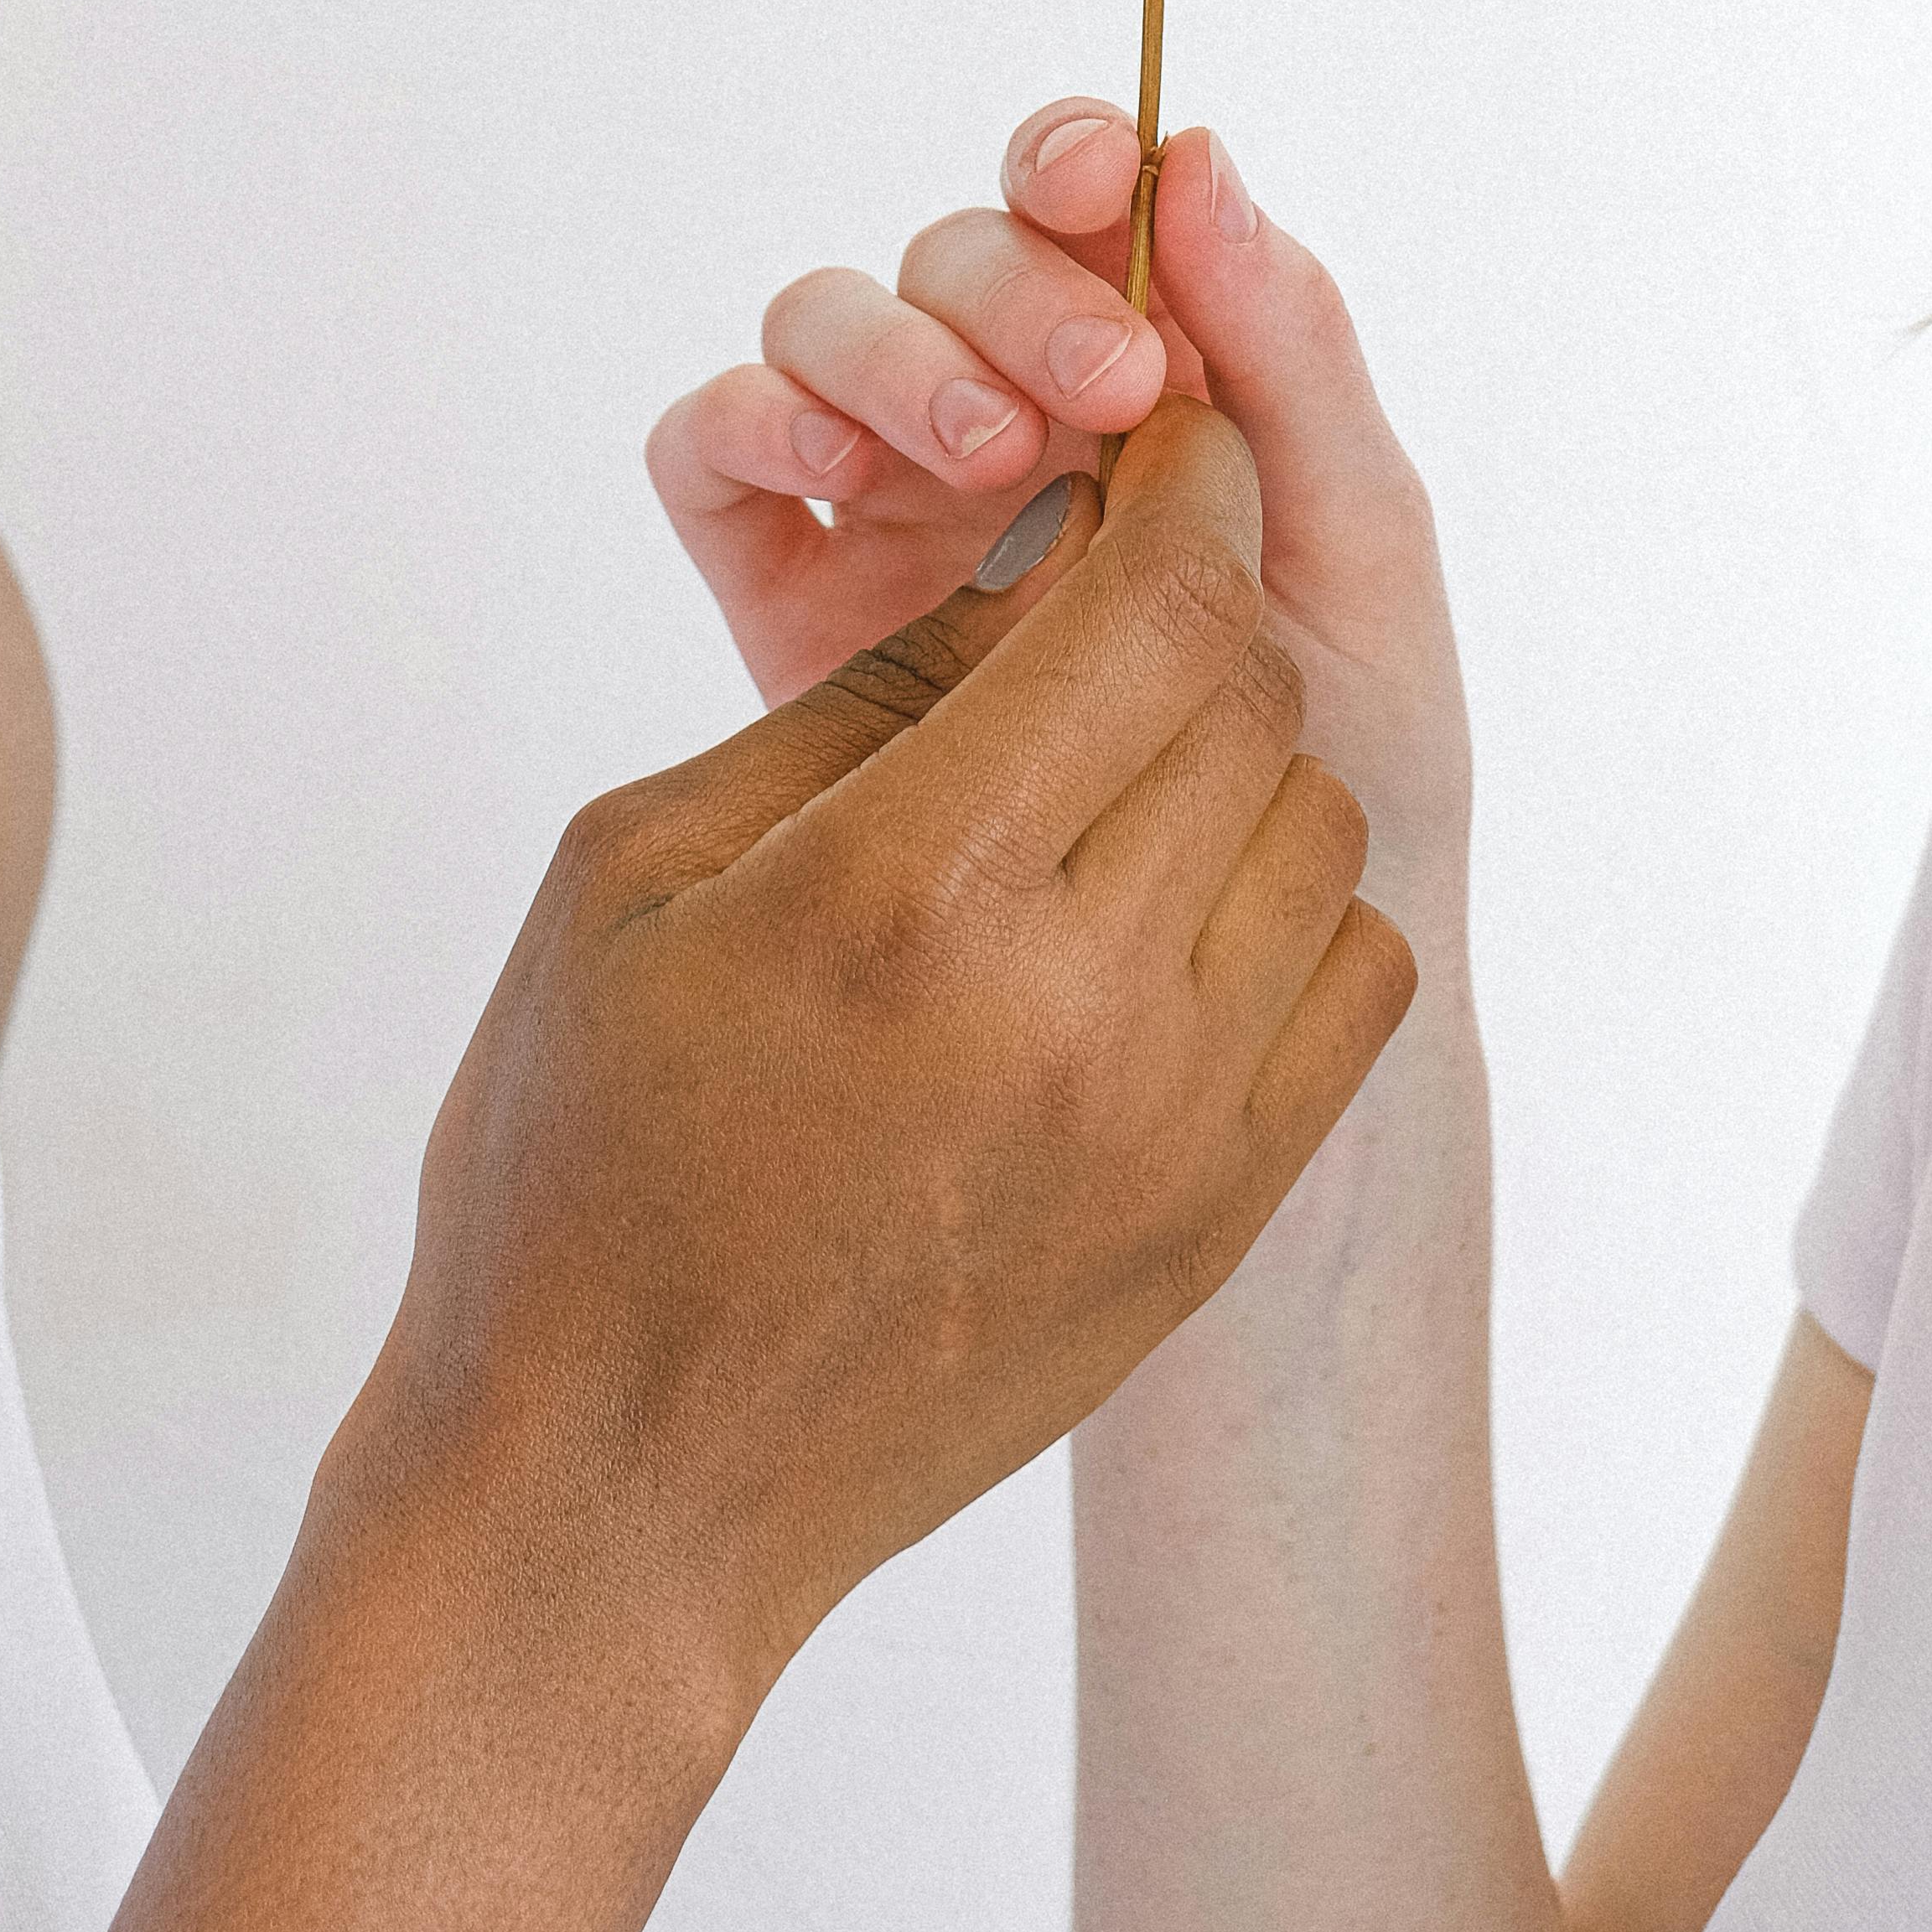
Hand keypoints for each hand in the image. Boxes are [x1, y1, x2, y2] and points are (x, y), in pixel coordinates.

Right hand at [328, 393, 1415, 1718]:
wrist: (616, 1499)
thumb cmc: (581, 1160)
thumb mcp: (646, 865)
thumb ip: (861, 697)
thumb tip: (1035, 557)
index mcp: (911, 889)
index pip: (1155, 605)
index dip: (1171, 481)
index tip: (1145, 432)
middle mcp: (1079, 1005)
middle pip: (1248, 697)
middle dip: (1190, 601)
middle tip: (1109, 586)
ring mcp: (1173, 1129)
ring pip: (1315, 826)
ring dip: (1237, 751)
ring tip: (1117, 759)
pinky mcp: (1217, 1218)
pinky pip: (1351, 980)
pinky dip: (1287, 900)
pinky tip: (1165, 902)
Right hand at [649, 108, 1473, 915]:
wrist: (1267, 1009)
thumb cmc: (1355, 767)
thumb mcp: (1361, 546)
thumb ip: (1289, 354)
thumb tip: (1197, 154)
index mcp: (1155, 377)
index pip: (1079, 203)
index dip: (1071, 167)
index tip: (1102, 193)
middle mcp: (1017, 421)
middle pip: (951, 262)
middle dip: (1013, 292)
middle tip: (1100, 390)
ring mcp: (896, 507)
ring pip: (828, 330)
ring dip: (896, 354)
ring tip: (986, 458)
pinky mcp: (789, 607)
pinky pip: (715, 458)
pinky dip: (750, 423)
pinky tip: (830, 475)